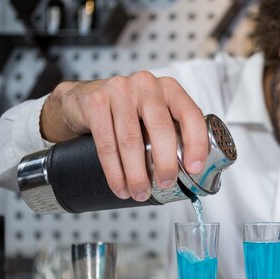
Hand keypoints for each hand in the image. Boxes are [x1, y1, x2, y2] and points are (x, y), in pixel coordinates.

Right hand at [40, 72, 207, 200]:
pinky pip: (106, 144)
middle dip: (165, 163)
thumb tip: (191, 172)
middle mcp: (146, 85)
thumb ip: (173, 133)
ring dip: (137, 174)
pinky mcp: (95, 102)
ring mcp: (119, 90)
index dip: (196, 143)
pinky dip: (114, 172)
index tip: (195, 168)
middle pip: (161, 128)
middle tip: (166, 183)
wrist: (83, 101)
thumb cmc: (128, 113)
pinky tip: (120, 186)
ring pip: (131, 140)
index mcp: (169, 89)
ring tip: (141, 192)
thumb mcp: (156, 116)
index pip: (190, 115)